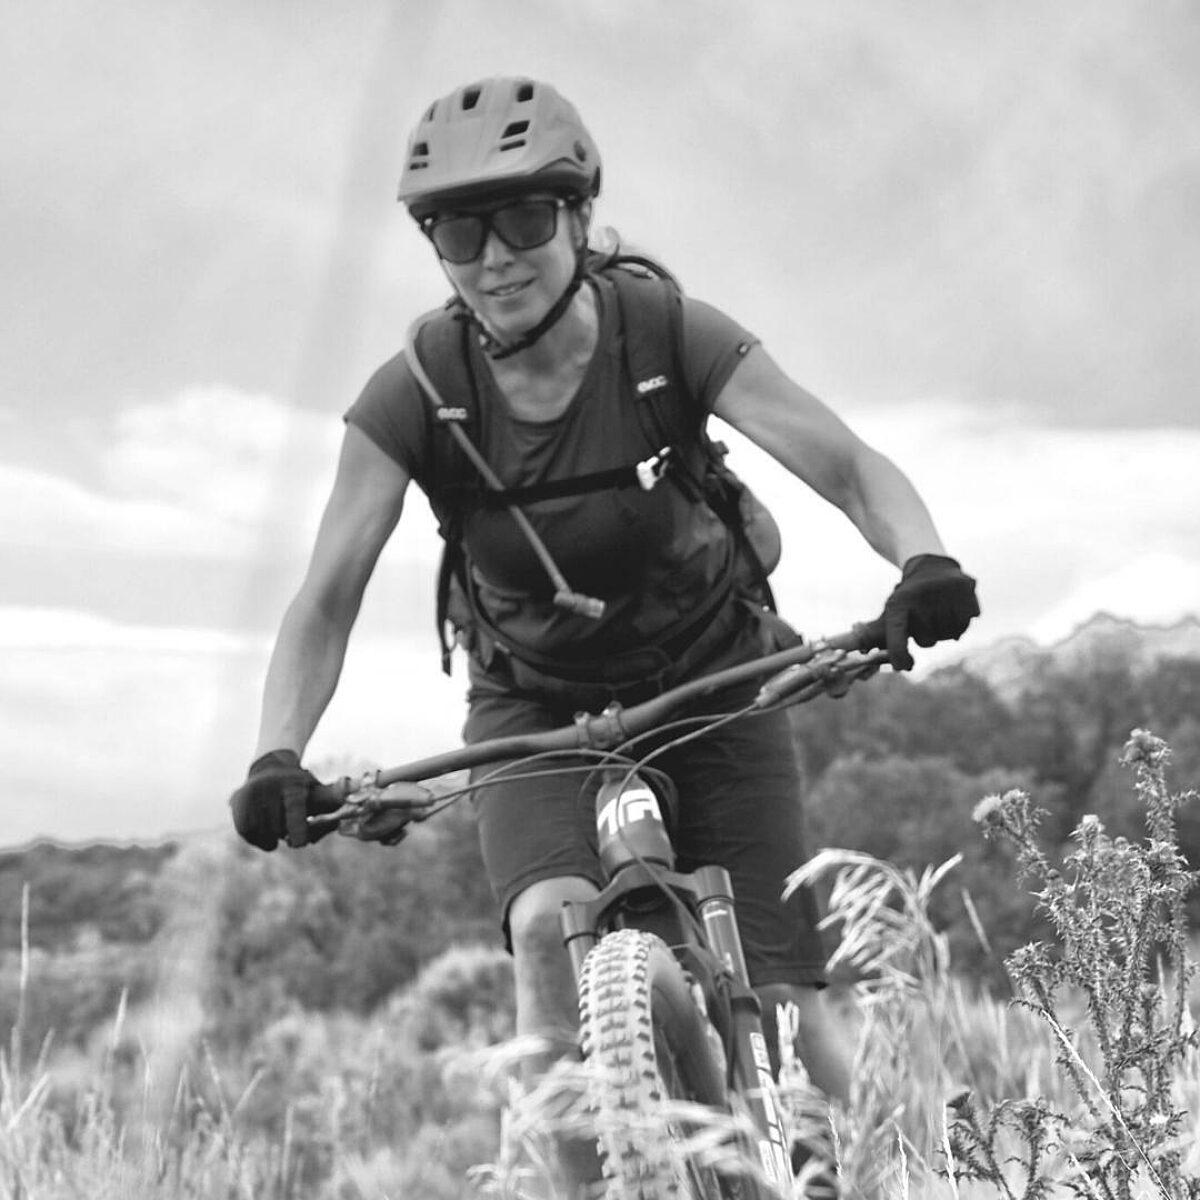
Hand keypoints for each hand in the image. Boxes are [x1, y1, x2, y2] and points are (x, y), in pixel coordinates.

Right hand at [228, 750, 336, 849]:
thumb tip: (353, 811)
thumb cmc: (301, 786)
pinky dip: (258, 838)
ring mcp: (251, 794)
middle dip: (287, 833)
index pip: (294, 811)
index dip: (298, 830)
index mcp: (292, 785)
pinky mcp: (237, 802)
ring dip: (272, 837)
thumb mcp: (319, 790)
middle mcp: (269, 787)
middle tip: (291, 825)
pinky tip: (265, 829)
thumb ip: (335, 803)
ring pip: (262, 833)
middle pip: (278, 828)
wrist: (270, 767)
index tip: (299, 843)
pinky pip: (248, 832)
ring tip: (278, 823)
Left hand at [880, 554, 979, 669]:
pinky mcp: (967, 594)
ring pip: (947, 636)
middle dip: (925, 636)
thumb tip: (856, 651)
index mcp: (899, 603)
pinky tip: (952, 608)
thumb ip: (876, 636)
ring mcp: (946, 595)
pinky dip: (959, 624)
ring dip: (943, 631)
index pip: (896, 635)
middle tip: (923, 617)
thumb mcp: (891, 611)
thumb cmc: (907, 599)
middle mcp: (921, 598)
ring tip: (937, 610)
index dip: (899, 654)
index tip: (903, 667)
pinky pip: (963, 627)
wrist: (931, 567)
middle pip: (926, 642)